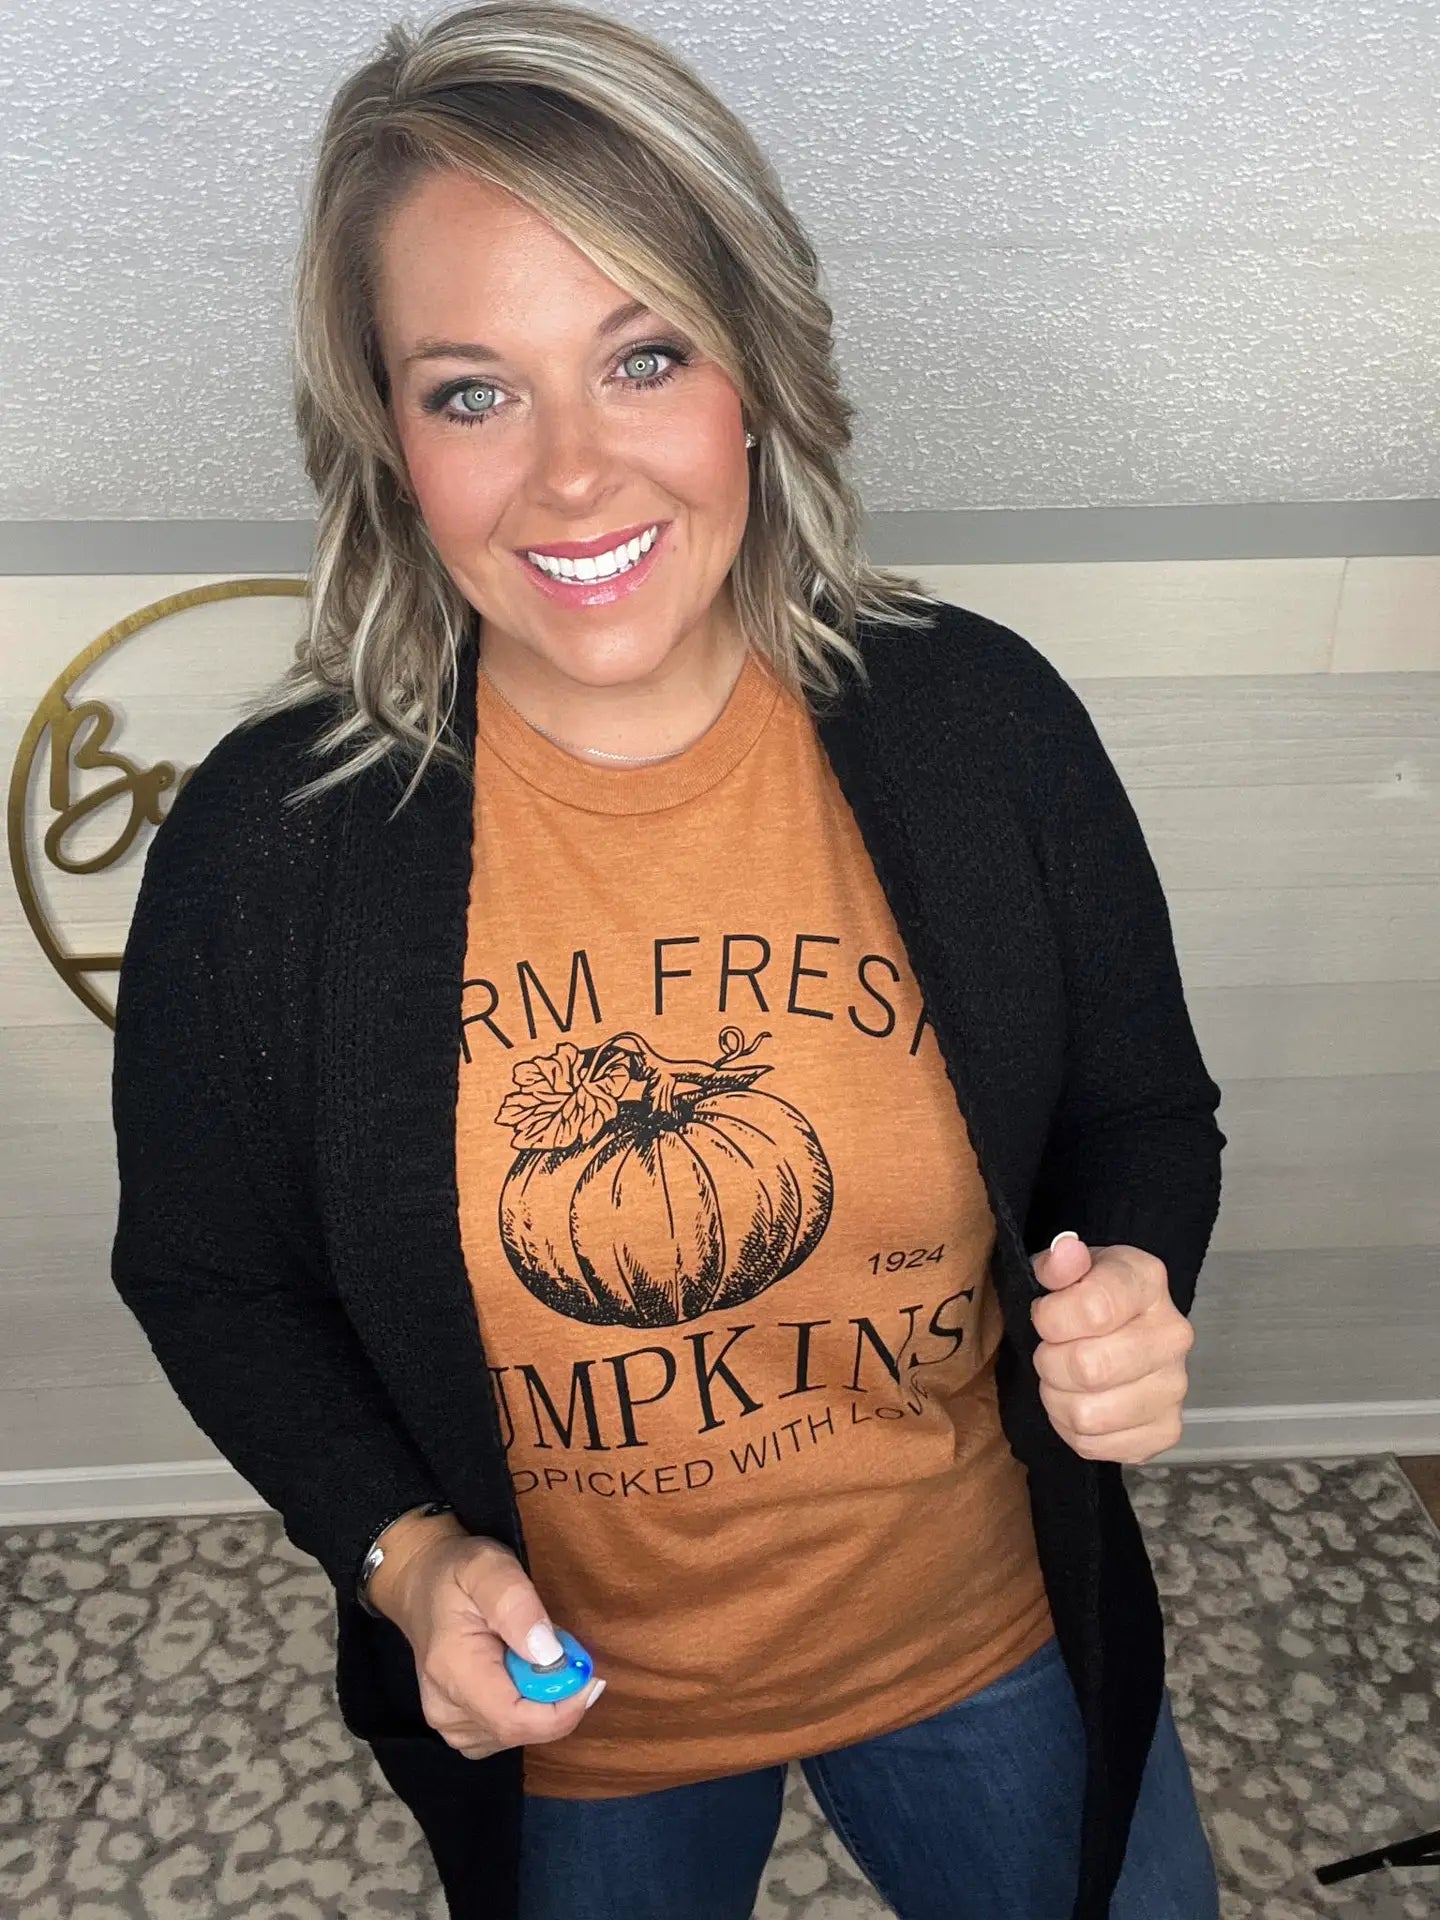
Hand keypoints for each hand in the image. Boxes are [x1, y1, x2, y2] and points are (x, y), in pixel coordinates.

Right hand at [373, 1523, 605, 1760]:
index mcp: (452, 1672)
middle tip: (559, 1644)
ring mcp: (451, 1726)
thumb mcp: (489, 1567)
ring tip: (530, 1651)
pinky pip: (508, 1732)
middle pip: (522, 1729)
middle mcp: (446, 1711)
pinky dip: (527, 1706)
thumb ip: (517, 1605)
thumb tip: (549, 1655)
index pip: (514, 1720)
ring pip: (519, 1733)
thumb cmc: (457, 1571)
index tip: (590, 1675)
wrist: (420, 1584)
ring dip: (541, 1699)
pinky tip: (518, 1672)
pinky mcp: (461, 1729)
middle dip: (555, 1694)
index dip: (562, 1708)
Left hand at [1028, 1231, 1194, 1463]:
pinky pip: (1098, 1446)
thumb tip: (1066, 1253)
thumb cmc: (1080, 1297)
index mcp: (1147, 1282)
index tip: (1045, 1315)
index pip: (1094, 1309)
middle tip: (1050, 1352)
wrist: (1111, 1329)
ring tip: (1062, 1380)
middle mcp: (1173, 1334)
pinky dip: (1074, 1432)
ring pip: (1088, 1415)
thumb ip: (1058, 1262)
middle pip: (1088, 1369)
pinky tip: (1081, 1404)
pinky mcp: (1167, 1430)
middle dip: (1050, 1362)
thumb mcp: (1061, 1268)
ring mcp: (1175, 1386)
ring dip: (1058, 1400)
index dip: (1051, 1318)